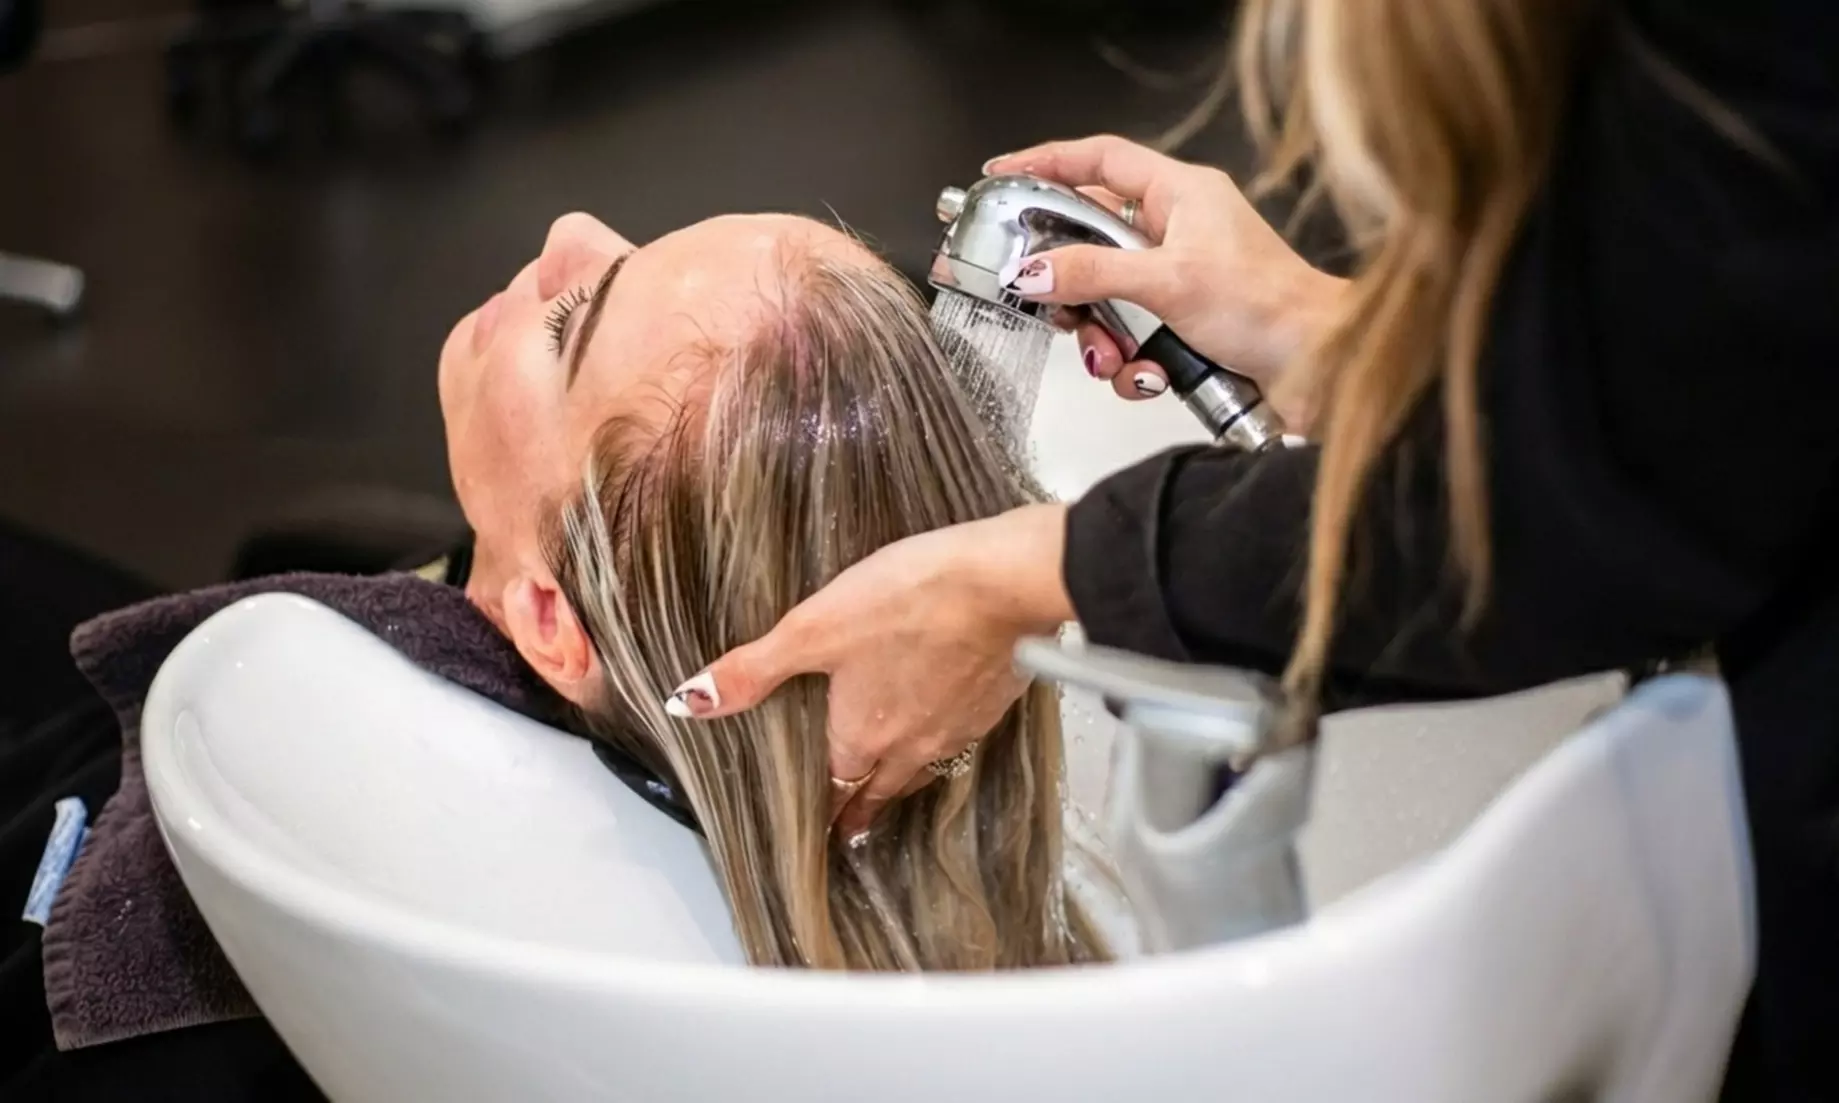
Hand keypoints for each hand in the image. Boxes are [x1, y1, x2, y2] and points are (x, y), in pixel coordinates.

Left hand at [663, 504, 1074, 836]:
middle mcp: (911, 745)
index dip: (827, 811)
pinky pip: (962, 736)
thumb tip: (689, 702)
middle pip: (882, 790)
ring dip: (904, 780)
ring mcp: (958, 727)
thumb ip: (753, 670)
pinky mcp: (992, 702)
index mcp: (862, 735)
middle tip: (853, 826)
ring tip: (895, 786)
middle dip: (863, 807)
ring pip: (924, 768)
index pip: (838, 789)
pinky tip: (947, 720)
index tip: (823, 832)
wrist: (1004, 584)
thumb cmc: (910, 600)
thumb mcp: (815, 628)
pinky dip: (946, 738)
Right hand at [985, 135, 1345, 432]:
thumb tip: (1033, 272)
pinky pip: (1129, 339)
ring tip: (1113, 357)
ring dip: (1101, 337)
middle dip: (1069, 284)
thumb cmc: (1271, 308)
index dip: (1047, 162)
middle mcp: (1178, 230)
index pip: (1099, 160)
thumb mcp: (1168, 282)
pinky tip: (1147, 377)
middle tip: (1047, 303)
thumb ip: (1092, 274)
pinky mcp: (1182, 324)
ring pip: (1105, 299)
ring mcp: (1179, 279)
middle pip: (1090, 241)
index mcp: (1181, 194)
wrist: (1320, 367)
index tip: (1002, 176)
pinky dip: (1129, 364)